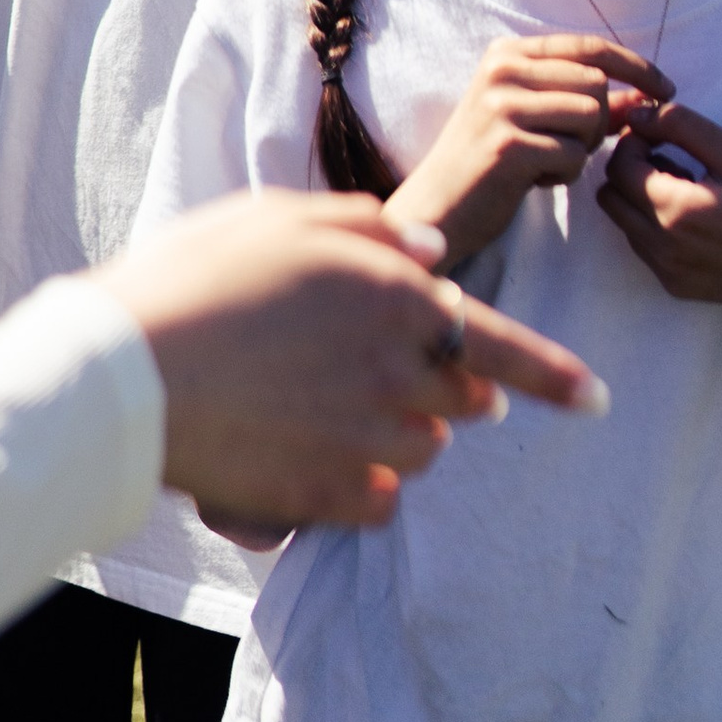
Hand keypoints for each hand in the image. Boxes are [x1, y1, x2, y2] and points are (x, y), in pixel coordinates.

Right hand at [102, 192, 606, 538]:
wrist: (123, 373)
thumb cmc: (193, 277)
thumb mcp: (276, 219)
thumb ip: (367, 230)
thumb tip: (433, 253)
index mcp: (393, 291)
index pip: (503, 340)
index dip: (556, 375)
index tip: (598, 401)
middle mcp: (400, 366)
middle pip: (464, 398)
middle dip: (441, 390)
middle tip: (369, 374)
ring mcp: (372, 438)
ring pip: (423, 450)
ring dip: (393, 435)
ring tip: (310, 408)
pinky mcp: (338, 495)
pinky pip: (381, 502)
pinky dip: (357, 486)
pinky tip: (301, 455)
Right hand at [389, 33, 668, 268]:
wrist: (438, 206)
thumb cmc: (491, 162)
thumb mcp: (534, 117)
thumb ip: (585, 100)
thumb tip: (647, 95)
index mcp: (507, 52)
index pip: (590, 46)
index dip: (636, 66)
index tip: (667, 89)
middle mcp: (502, 69)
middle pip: (597, 84)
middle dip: (601, 121)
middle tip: (569, 147)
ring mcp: (502, 104)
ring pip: (591, 117)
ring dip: (582, 149)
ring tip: (548, 162)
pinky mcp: (508, 144)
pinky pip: (574, 155)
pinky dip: (564, 174)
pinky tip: (532, 181)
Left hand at [596, 99, 721, 357]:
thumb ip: (684, 127)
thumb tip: (640, 112)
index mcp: (677, 212)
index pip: (619, 165)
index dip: (634, 140)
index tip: (662, 131)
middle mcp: (663, 250)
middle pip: (611, 196)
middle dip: (630, 168)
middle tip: (672, 155)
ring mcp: (668, 274)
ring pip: (623, 223)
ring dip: (641, 197)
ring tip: (689, 183)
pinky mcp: (678, 288)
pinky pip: (644, 247)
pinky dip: (656, 224)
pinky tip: (697, 214)